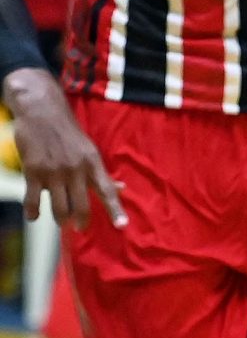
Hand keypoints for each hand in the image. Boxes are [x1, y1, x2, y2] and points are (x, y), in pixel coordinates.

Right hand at [6, 69, 125, 230]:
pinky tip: (33, 216)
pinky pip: (33, 199)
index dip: (115, 209)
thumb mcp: (89, 150)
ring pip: (60, 207)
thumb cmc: (68, 132)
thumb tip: (122, 188)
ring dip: (61, 219)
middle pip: (82, 206)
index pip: (107, 190)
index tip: (122, 225)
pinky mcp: (33, 171)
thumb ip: (102, 173)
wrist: (41, 110)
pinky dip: (33, 211)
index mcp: (92, 163)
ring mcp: (54, 171)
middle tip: (79, 227)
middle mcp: (75, 169)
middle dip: (81, 221)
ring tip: (62, 222)